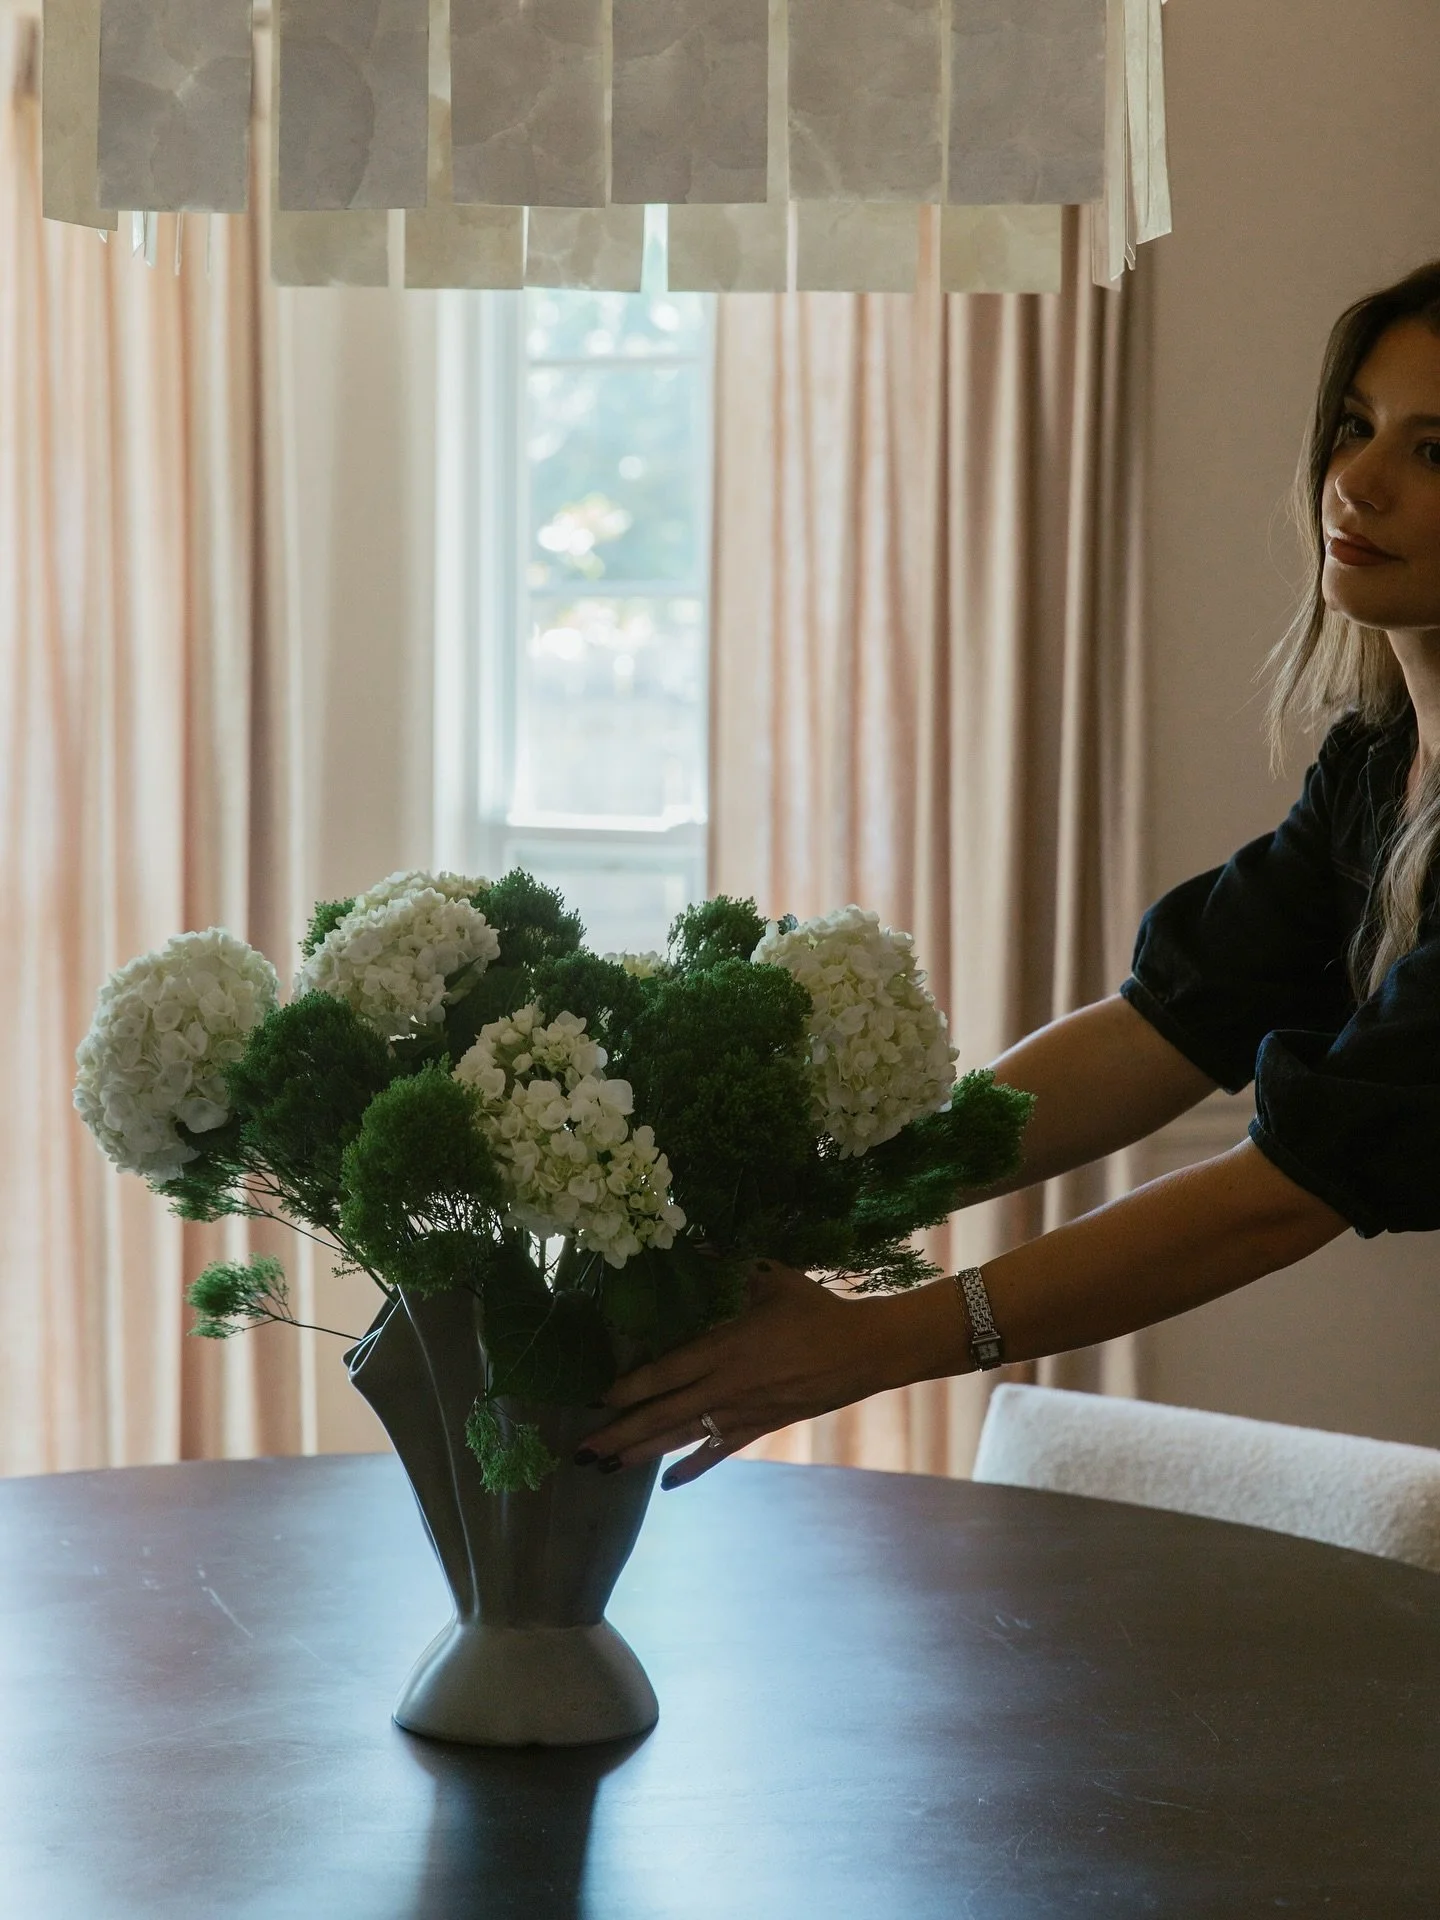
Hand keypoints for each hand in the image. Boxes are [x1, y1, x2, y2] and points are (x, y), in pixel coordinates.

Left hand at [578, 1261, 934, 1490]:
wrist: (863, 1350)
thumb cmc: (816, 1309)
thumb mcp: (773, 1279)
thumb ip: (739, 1272)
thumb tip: (713, 1250)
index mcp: (725, 1347)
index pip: (665, 1372)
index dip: (628, 1387)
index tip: (596, 1398)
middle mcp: (725, 1386)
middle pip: (662, 1414)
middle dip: (619, 1434)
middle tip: (580, 1451)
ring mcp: (741, 1412)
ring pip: (682, 1437)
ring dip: (643, 1453)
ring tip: (606, 1467)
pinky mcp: (760, 1427)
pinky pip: (718, 1451)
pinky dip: (692, 1468)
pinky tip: (668, 1484)